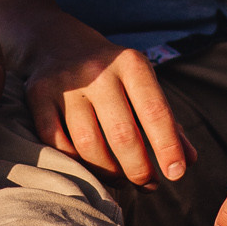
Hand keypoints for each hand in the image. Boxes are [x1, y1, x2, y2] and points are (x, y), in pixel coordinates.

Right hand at [20, 16, 193, 186]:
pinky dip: (74, 162)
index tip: (175, 174)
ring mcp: (65, 83)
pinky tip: (87, 166)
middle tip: (146, 184)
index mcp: (131, 63)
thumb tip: (188, 160)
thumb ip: (167, 120)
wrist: (56, 41)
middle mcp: (98, 70)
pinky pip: (55, 142)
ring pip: (87, 144)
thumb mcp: (141, 83)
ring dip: (107, 171)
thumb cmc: (110, 73)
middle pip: (122, 134)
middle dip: (138, 168)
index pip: (155, 111)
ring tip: (119, 177)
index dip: (167, 147)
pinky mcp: (38, 95)